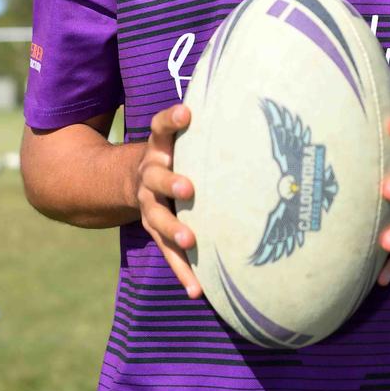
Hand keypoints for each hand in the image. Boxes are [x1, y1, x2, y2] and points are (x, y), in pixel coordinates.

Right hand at [136, 104, 201, 298]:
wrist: (130, 179)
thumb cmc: (176, 152)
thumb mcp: (180, 135)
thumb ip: (208, 123)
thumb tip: (259, 101)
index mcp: (159, 147)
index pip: (161, 127)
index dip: (172, 119)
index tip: (186, 112)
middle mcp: (150, 174)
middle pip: (156, 178)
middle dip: (171, 183)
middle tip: (189, 188)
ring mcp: (149, 205)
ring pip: (157, 219)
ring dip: (173, 229)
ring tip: (189, 239)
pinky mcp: (154, 231)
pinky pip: (167, 253)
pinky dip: (182, 270)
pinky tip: (197, 289)